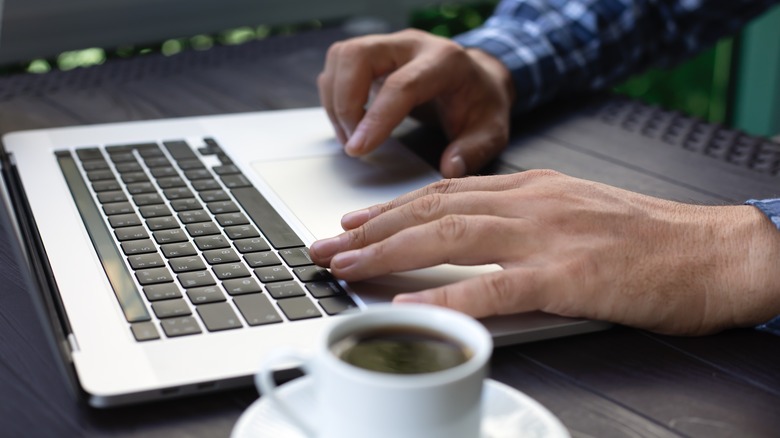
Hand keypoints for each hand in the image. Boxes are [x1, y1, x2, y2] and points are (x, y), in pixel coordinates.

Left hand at [310, 171, 779, 334]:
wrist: (714, 251)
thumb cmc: (649, 239)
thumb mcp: (576, 213)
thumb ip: (525, 220)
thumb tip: (476, 241)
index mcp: (533, 188)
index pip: (446, 192)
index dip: (393, 208)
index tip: (357, 221)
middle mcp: (531, 203)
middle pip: (434, 210)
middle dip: (373, 229)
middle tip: (329, 244)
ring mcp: (547, 237)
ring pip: (450, 238)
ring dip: (391, 253)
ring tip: (347, 267)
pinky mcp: (567, 277)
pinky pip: (493, 288)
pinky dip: (446, 299)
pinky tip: (410, 308)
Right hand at [317, 29, 513, 177]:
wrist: (478, 78)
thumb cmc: (481, 103)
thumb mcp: (491, 131)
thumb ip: (473, 151)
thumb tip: (449, 168)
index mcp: (444, 61)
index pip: (401, 84)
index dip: (375, 118)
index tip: (358, 149)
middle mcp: (411, 44)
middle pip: (358, 56)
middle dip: (344, 102)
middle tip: (352, 142)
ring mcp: (389, 45)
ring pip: (342, 56)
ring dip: (335, 99)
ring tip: (350, 136)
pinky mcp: (373, 54)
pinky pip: (338, 65)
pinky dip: (334, 96)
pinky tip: (350, 123)